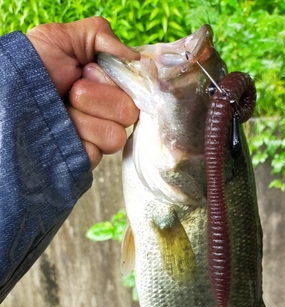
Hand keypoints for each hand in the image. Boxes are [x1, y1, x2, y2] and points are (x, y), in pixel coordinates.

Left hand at [26, 17, 139, 167]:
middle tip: (72, 91)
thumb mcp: (61, 38)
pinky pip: (100, 151)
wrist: (8, 98)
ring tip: (63, 112)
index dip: (111, 80)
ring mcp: (99, 137)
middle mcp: (108, 112)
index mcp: (108, 85)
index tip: (87, 71)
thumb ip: (101, 36)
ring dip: (84, 119)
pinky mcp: (90, 157)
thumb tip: (137, 57)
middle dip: (97, 97)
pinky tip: (64, 132)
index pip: (136, 88)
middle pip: (129, 112)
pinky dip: (80, 138)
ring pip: (116, 134)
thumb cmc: (31, 69)